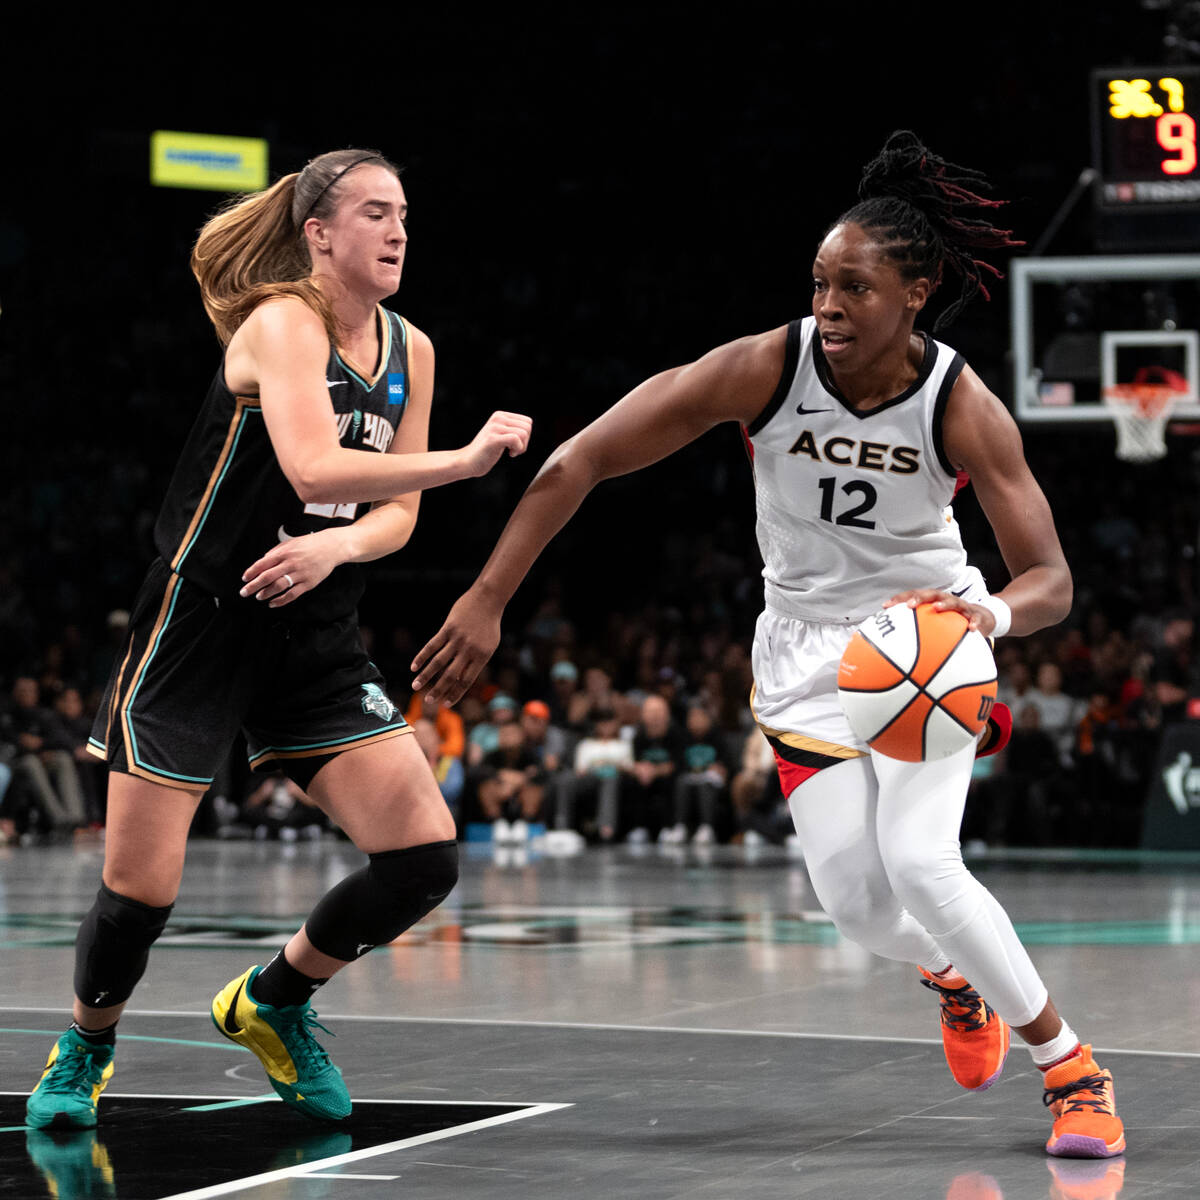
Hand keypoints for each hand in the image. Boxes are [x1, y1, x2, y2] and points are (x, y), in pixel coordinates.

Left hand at [240, 529, 346, 607]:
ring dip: (266, 593)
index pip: (262, 564)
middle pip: (267, 577)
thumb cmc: (310, 544)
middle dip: (253, 586)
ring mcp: (300, 574)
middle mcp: (291, 563)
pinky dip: (281, 600)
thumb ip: (275, 552)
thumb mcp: (290, 543)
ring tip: (259, 597)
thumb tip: (262, 562)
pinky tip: (273, 603)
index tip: (245, 579)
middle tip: (244, 592)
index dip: (251, 572)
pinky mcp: (309, 583)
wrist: (331, 547)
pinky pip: (292, 594)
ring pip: (279, 586)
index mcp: (284, 553)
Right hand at [411, 588, 502, 704]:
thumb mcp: (489, 646)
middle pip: (450, 675)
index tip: (445, 704)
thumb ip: (475, 662)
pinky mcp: (448, 629)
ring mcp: (457, 639)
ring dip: (425, 676)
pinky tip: (413, 667)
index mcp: (481, 657)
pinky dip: (422, 657)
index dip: (455, 694)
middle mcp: (469, 650)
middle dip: (438, 690)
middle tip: (428, 701)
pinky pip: (432, 645)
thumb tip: (459, 679)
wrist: (488, 600)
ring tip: (415, 687)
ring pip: (438, 662)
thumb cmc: (489, 625)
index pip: (466, 681)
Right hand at [460, 412, 532, 476]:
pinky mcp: (493, 438)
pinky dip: (517, 449)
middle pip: (527, 427)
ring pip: (523, 433)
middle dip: (525, 442)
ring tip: (511, 452)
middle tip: (514, 450)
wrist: (468, 462)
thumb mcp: (500, 435)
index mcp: (500, 415)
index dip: (526, 436)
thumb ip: (512, 428)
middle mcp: (498, 418)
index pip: (527, 422)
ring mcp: (495, 427)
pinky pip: (515, 439)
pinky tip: (509, 454)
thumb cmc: (486, 451)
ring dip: (521, 447)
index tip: (515, 445)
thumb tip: (529, 426)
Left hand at [883, 588, 996, 635]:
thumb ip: (919, 631)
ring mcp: (961, 606)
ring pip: (953, 601)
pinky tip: (971, 629)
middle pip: (931, 594)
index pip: (914, 596)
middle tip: (909, 605)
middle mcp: (946, 600)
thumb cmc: (952, 622)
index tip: (885, 606)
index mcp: (933, 601)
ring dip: (944, 604)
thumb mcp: (936, 625)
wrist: (981, 618)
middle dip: (919, 598)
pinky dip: (974, 622)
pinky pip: (976, 618)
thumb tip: (896, 648)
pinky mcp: (976, 615)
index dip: (899, 599)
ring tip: (936, 608)